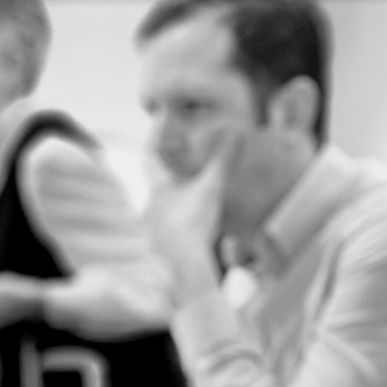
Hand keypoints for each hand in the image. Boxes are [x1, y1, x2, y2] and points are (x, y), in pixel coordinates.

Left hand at [145, 147, 231, 303]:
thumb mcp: (211, 189)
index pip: (151, 155)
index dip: (155, 136)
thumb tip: (235, 133)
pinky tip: (193, 220)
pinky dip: (180, 216)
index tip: (161, 119)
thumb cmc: (193, 224)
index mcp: (158, 188)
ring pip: (162, 204)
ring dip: (174, 194)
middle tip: (180, 154)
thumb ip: (223, 161)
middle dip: (167, 166)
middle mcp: (152, 206)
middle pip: (155, 180)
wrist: (186, 267)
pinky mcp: (166, 246)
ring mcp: (156, 228)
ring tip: (189, 187)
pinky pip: (170, 224)